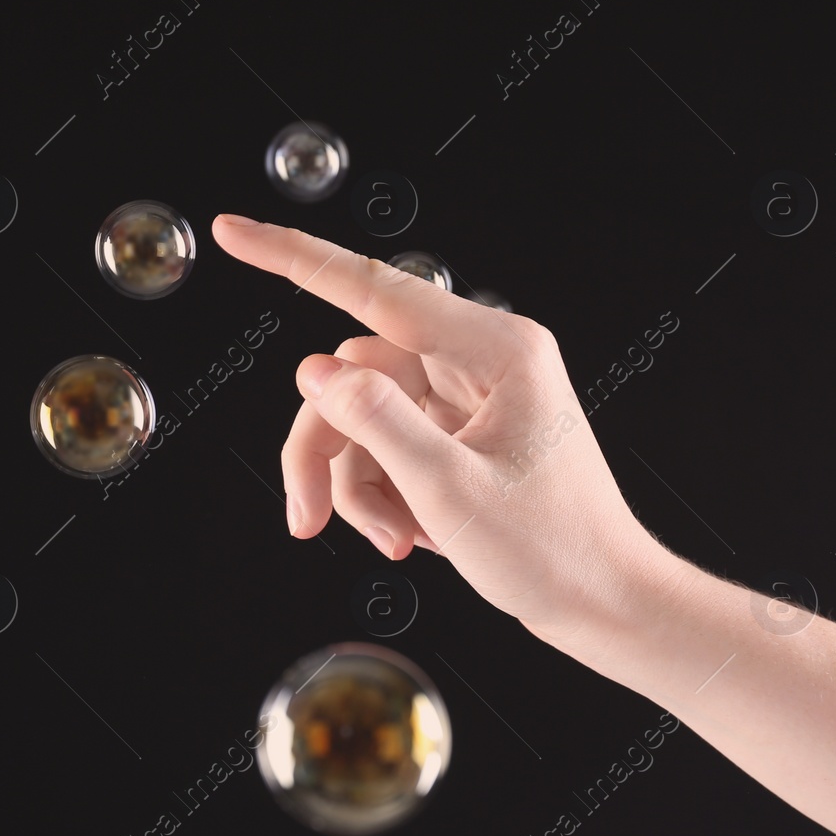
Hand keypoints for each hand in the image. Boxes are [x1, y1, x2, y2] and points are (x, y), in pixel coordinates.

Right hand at [212, 214, 669, 643]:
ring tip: (391, 539)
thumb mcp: (451, 491)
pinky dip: (380, 492)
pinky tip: (410, 535)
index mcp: (494, 349)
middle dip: (325, 449)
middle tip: (306, 520)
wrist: (605, 604)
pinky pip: (385, 443)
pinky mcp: (457, 430)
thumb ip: (376, 422)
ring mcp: (466, 395)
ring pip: (360, 413)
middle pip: (352, 373)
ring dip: (355, 482)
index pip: (372, 288)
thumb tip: (314, 370)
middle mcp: (479, 358)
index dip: (292, 257)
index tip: (231, 230)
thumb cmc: (554, 550)